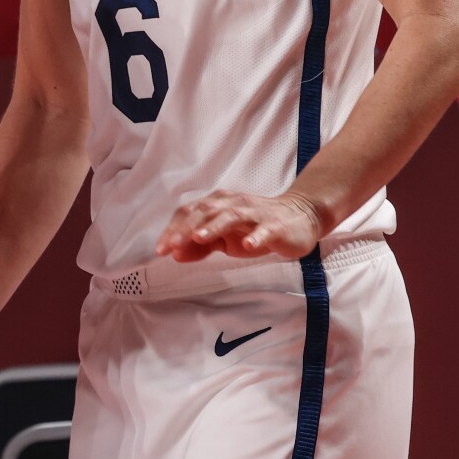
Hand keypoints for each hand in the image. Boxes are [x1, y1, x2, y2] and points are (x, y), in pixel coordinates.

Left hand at [155, 189, 322, 261]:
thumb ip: (201, 245)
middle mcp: (233, 204)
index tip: (160, 248)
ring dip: (213, 227)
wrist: (298, 218)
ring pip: (230, 216)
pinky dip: (255, 236)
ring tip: (198, 238)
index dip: (174, 229)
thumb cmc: (255, 228)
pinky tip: (248, 245)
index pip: (190, 213)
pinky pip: (264, 229)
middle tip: (170, 246)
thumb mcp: (225, 239)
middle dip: (185, 228)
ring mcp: (254, 213)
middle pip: (205, 211)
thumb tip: (175, 254)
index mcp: (218, 205)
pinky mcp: (275, 225)